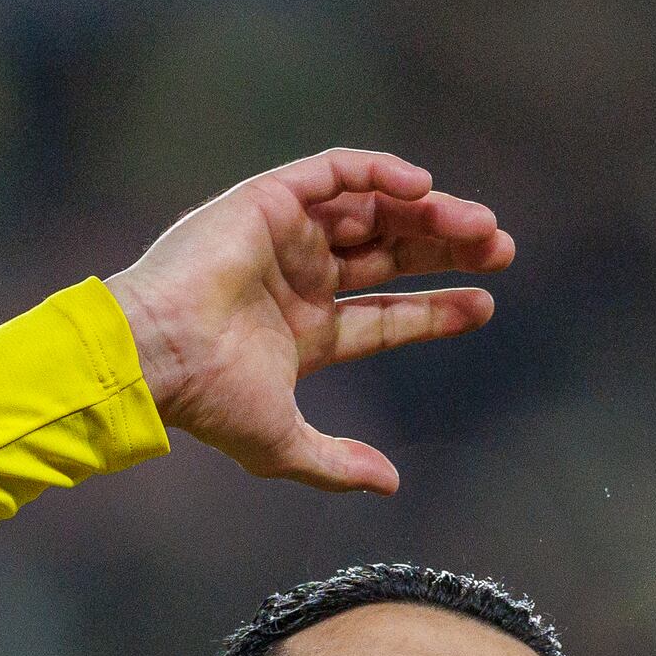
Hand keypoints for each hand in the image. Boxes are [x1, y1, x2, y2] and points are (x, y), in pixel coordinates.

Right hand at [108, 149, 513, 495]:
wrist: (156, 356)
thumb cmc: (208, 402)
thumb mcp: (282, 445)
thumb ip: (336, 464)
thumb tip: (390, 483)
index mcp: (304, 330)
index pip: (384, 314)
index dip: (437, 309)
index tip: (486, 304)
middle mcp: (297, 278)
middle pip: (389, 253)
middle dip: (445, 249)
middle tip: (499, 248)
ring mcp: (283, 236)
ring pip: (372, 210)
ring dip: (428, 211)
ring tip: (479, 224)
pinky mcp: (266, 200)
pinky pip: (334, 172)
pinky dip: (379, 172)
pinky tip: (423, 187)